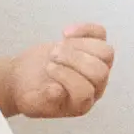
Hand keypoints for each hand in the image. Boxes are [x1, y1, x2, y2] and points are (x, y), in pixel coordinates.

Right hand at [0, 24, 114, 118]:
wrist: (28, 80)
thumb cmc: (31, 93)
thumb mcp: (31, 102)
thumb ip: (43, 100)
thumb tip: (56, 89)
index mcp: (81, 104)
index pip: (85, 91)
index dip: (67, 77)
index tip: (48, 68)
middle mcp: (95, 87)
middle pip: (99, 71)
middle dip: (74, 59)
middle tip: (52, 55)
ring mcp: (97, 66)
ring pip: (105, 52)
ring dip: (80, 45)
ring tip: (57, 46)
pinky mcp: (92, 49)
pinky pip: (100, 34)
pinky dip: (85, 29)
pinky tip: (65, 33)